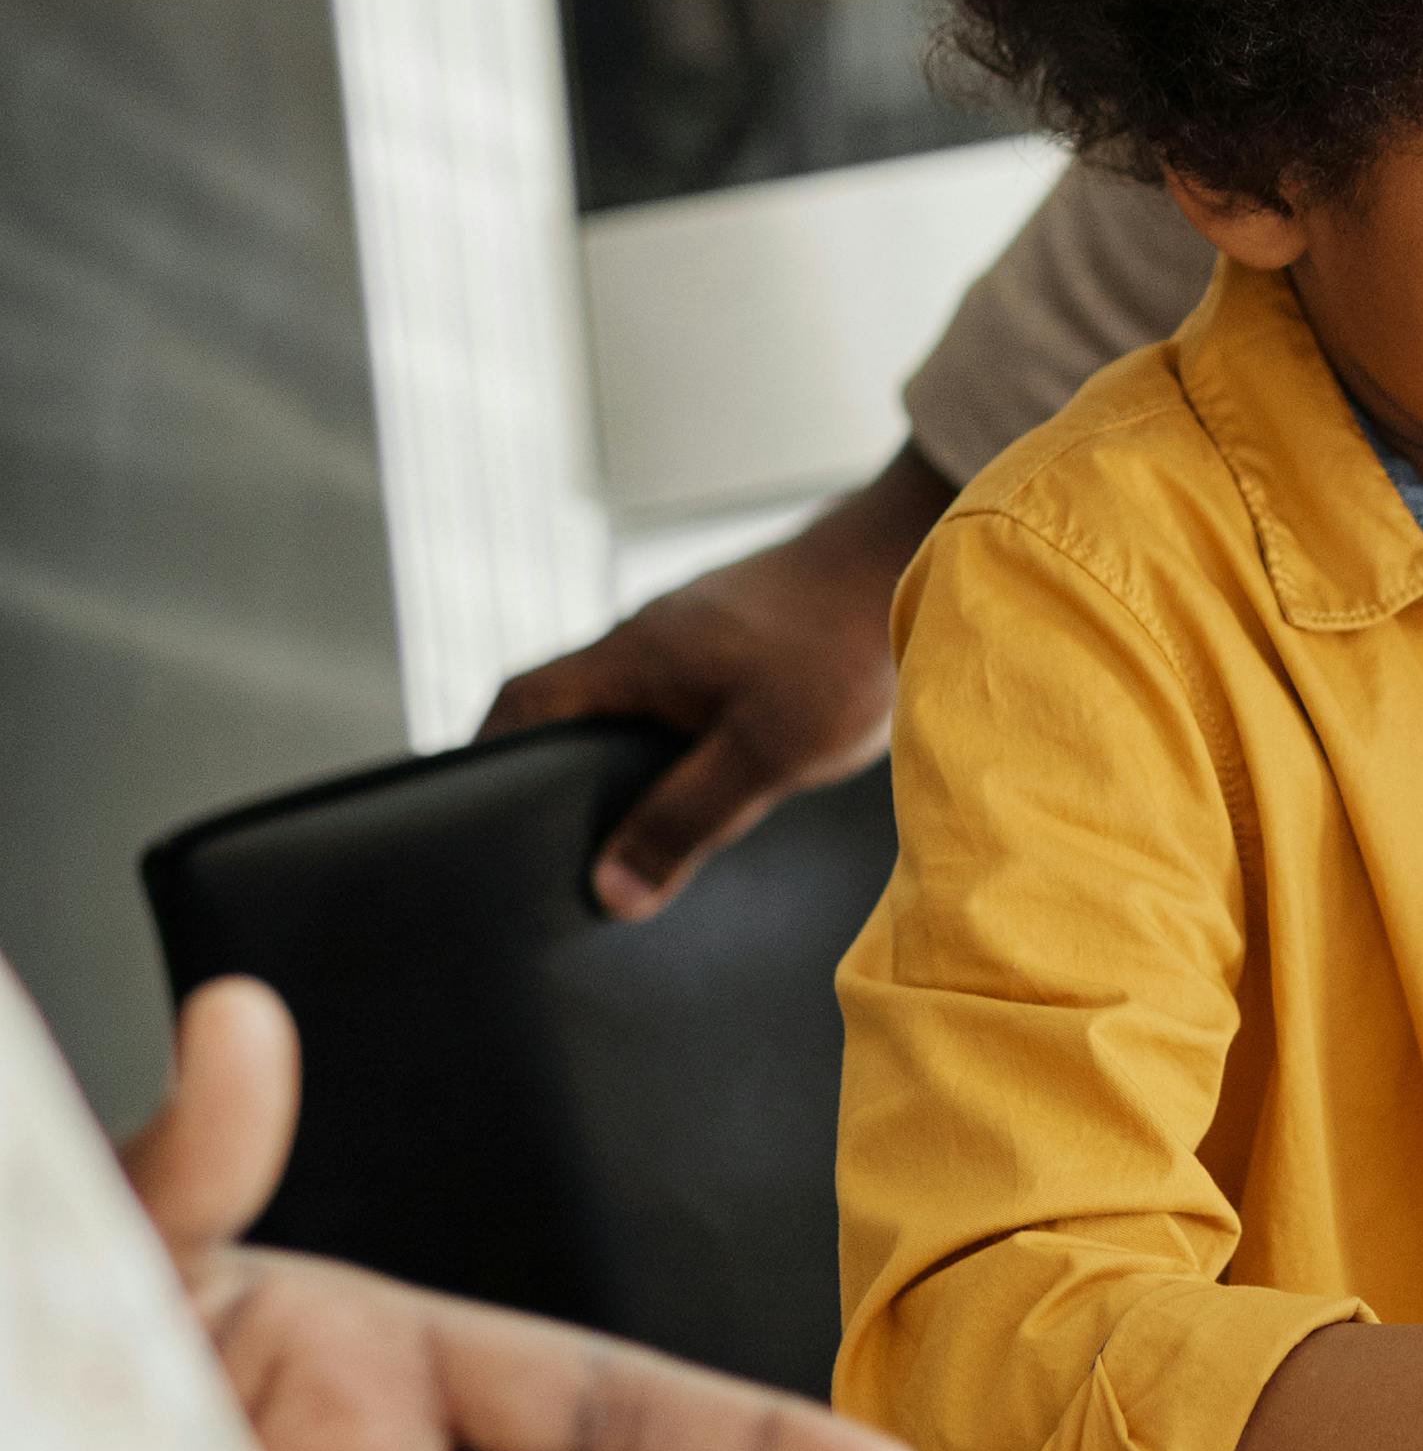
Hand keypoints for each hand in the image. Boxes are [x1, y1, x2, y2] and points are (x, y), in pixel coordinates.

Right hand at [476, 444, 948, 914]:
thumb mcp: (765, 753)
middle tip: (551, 847)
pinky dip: (668, 742)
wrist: (920, 558)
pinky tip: (700, 787)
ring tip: (624, 834)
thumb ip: (685, 821)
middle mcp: (648, 637)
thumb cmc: (841, 649)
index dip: (485, 758)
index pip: (520, 702)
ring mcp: (694, 634)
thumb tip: (611, 892)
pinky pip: (677, 696)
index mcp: (632, 656)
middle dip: (549, 772)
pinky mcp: (738, 640)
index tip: (474, 816)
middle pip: (565, 705)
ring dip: (617, 760)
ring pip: (627, 703)